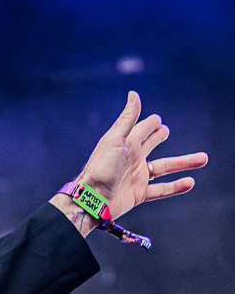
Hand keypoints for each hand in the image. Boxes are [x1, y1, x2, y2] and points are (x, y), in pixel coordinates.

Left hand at [78, 91, 207, 219]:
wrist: (91, 200)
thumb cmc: (100, 169)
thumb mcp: (114, 140)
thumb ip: (127, 118)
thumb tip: (134, 93)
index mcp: (126, 144)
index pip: (143, 129)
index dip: (151, 123)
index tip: (157, 119)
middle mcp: (132, 159)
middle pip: (152, 144)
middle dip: (160, 136)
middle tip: (166, 131)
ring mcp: (136, 176)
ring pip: (164, 167)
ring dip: (183, 162)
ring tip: (203, 159)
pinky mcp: (138, 193)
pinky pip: (161, 189)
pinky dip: (176, 187)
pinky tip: (190, 182)